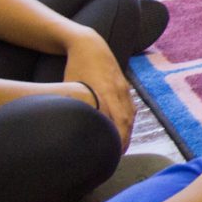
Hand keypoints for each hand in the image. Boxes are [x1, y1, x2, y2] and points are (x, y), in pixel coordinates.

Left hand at [65, 32, 133, 146]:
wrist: (89, 44)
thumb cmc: (74, 67)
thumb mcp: (71, 87)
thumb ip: (76, 106)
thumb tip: (71, 128)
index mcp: (105, 93)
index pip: (116, 123)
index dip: (115, 140)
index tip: (110, 154)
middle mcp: (118, 91)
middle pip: (125, 122)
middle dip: (123, 141)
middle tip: (116, 157)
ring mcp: (123, 88)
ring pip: (130, 116)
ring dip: (127, 132)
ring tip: (121, 148)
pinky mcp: (124, 86)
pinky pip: (130, 108)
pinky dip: (128, 121)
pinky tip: (123, 130)